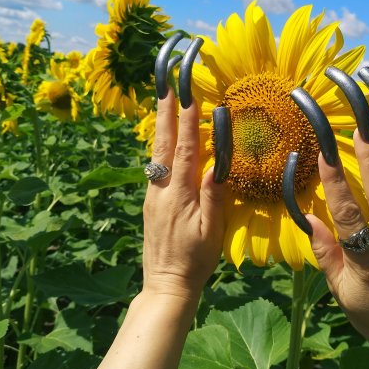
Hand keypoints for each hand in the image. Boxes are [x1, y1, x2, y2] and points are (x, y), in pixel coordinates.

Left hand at [142, 90, 224, 300]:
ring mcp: (152, 195)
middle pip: (163, 142)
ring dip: (160, 123)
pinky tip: (163, 138)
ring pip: (156, 152)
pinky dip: (160, 144)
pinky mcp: (150, 202)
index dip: (187, 120)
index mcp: (179, 195)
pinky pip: (156, 166)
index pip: (185, 149)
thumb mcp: (211, 232)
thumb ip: (214, 197)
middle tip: (164, 83)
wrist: (166, 285)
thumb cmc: (195, 260)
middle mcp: (161, 190)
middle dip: (164, 110)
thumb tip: (218, 164)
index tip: (188, 93)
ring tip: (162, 100)